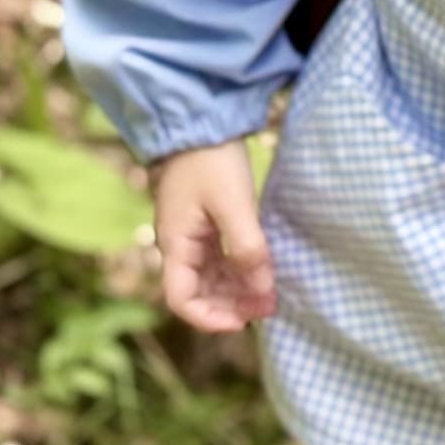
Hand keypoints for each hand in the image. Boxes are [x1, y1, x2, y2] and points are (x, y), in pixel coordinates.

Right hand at [152, 141, 274, 329]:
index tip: (242, 321)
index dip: (208, 318)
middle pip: (198, 292)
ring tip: (269, 295)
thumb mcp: (232, 204)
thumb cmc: (211, 161)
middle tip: (268, 308)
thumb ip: (247, 247)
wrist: (201, 123)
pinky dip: (237, 270)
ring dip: (236, 290)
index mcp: (175, 245)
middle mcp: (178, 246)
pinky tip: (260, 272)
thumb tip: (261, 289)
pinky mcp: (204, 224)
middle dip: (229, 306)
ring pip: (210, 277)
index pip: (181, 299)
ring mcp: (191, 236)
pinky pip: (218, 259)